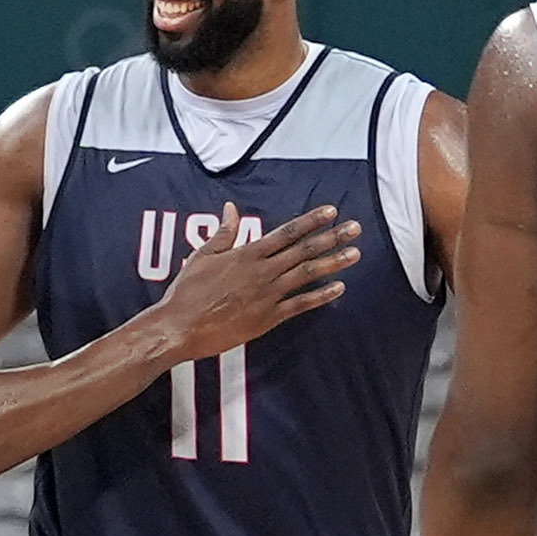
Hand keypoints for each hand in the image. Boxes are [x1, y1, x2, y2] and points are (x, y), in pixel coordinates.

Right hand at [157, 203, 360, 360]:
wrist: (180, 326)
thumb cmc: (187, 292)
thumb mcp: (202, 256)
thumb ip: (222, 232)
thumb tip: (230, 208)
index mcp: (247, 254)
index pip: (286, 232)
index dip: (311, 221)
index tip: (331, 211)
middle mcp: (262, 271)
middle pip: (303, 250)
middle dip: (332, 237)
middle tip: (355, 228)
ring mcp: (267, 295)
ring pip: (306, 274)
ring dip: (333, 262)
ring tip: (355, 253)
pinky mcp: (268, 318)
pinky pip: (300, 305)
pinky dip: (320, 296)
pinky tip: (339, 288)